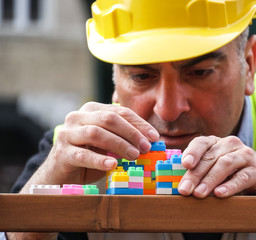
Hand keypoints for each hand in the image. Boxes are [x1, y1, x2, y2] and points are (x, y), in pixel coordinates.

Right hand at [25, 102, 158, 186]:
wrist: (61, 173)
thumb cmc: (90, 156)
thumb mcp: (109, 144)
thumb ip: (125, 138)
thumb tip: (151, 140)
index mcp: (91, 110)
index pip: (120, 111)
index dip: (139, 124)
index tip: (154, 137)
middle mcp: (77, 117)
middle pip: (109, 119)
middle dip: (131, 133)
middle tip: (146, 147)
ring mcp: (67, 134)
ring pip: (96, 133)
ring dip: (119, 144)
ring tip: (134, 155)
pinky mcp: (62, 153)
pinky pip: (83, 155)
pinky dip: (99, 160)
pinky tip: (112, 165)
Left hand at [178, 136, 255, 197]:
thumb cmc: (233, 175)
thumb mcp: (215, 171)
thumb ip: (199, 173)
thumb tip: (178, 185)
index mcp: (217, 143)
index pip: (201, 143)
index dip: (191, 152)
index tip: (183, 164)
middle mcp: (231, 144)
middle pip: (209, 157)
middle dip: (195, 174)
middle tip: (184, 190)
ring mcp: (245, 155)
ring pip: (225, 164)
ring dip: (210, 179)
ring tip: (199, 194)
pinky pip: (242, 177)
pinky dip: (230, 186)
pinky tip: (220, 194)